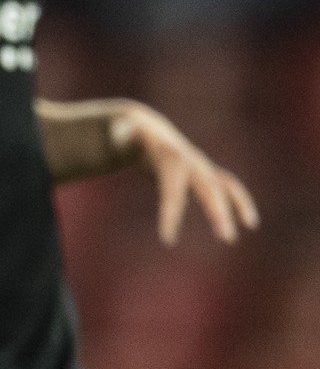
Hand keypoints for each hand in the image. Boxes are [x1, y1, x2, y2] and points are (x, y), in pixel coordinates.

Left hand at [108, 100, 259, 244]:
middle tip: (227, 238)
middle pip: (207, 186)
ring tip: (249, 226)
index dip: (171, 212)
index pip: (172, 189)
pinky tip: (250, 222)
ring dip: (238, 204)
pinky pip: (228, 187)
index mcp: (168, 157)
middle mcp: (191, 161)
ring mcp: (201, 165)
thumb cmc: (128, 134)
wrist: (147, 129)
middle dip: (218, 210)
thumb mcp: (120, 132)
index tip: (167, 240)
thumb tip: (118, 135)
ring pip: (225, 184)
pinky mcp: (205, 172)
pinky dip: (240, 201)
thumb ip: (120, 134)